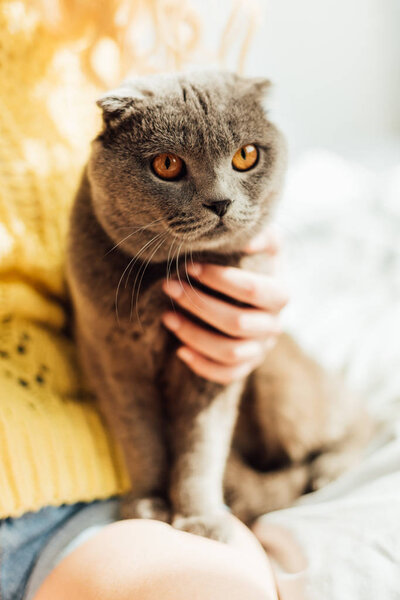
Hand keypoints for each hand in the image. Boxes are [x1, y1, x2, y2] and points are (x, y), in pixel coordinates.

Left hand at [162, 226, 287, 383]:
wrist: (252, 296)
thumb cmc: (251, 264)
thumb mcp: (263, 245)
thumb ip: (262, 235)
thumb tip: (248, 240)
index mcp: (279, 295)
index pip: (254, 291)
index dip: (221, 279)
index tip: (189, 266)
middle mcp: (274, 325)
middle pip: (238, 323)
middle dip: (199, 304)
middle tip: (169, 286)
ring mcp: (260, 349)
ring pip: (230, 352)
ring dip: (194, 334)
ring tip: (167, 316)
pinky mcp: (246, 366)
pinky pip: (227, 374)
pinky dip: (202, 365)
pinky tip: (179, 350)